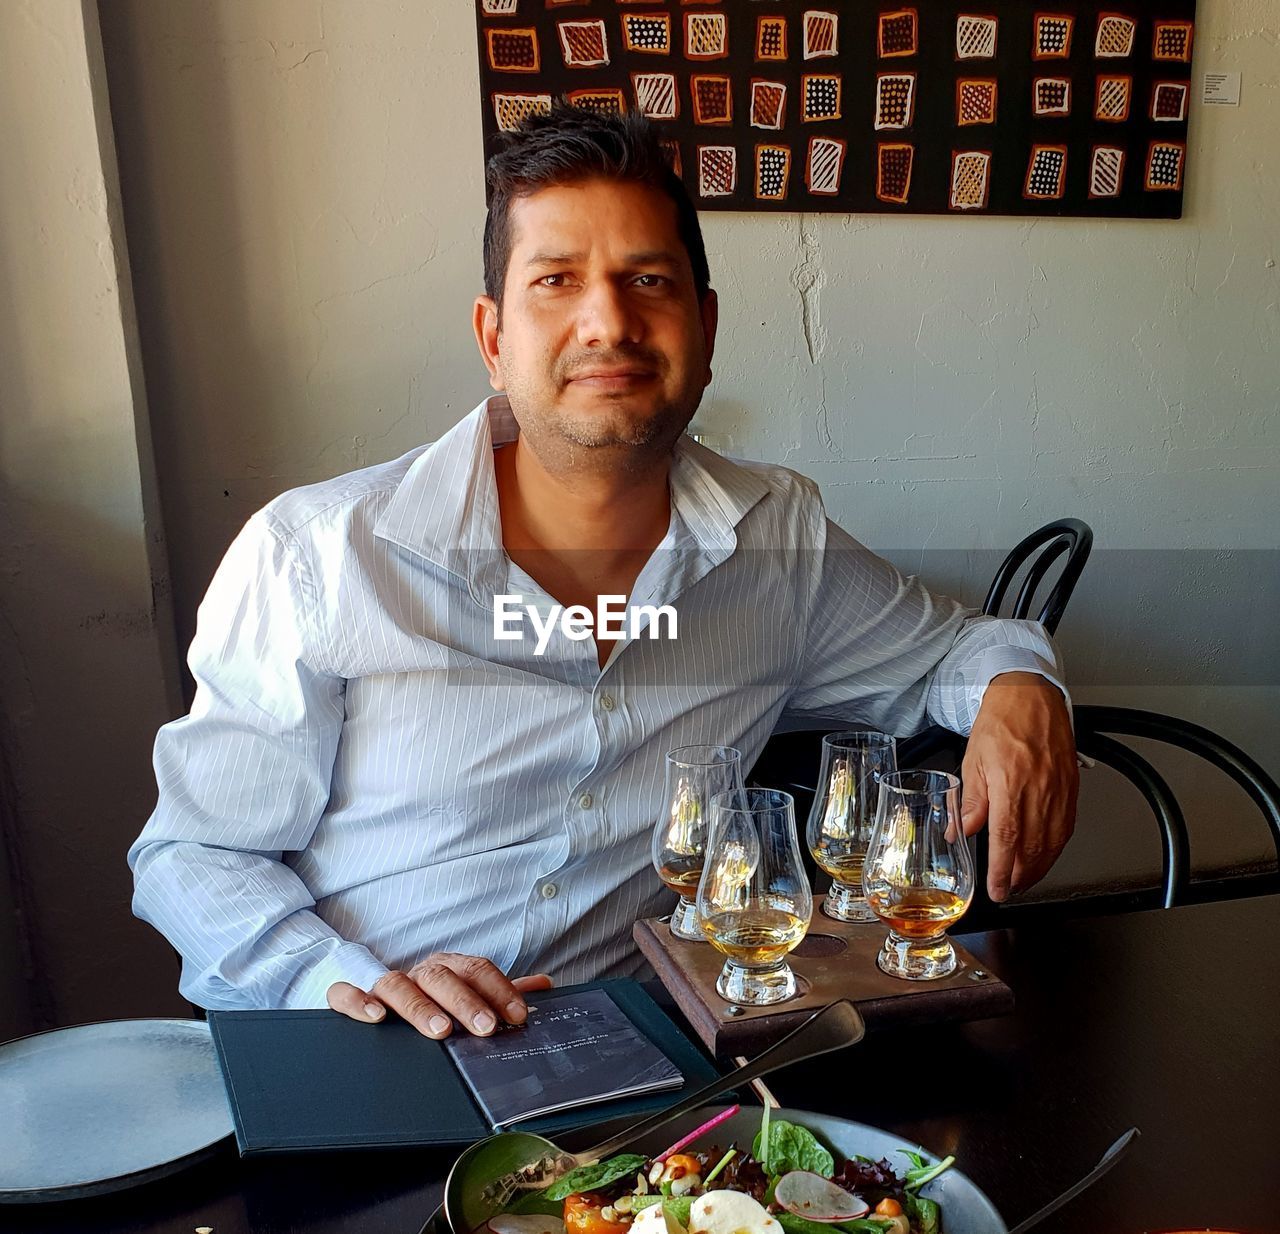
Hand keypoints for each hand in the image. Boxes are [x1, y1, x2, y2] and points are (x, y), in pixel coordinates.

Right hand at [327, 954, 552, 1038]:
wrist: (375, 988)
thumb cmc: (432, 997)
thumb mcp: (467, 993)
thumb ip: (500, 992)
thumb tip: (542, 985)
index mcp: (449, 968)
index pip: (477, 969)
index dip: (499, 990)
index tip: (516, 1015)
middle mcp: (419, 972)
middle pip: (442, 977)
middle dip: (466, 1002)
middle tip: (485, 1027)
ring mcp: (385, 984)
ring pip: (399, 984)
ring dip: (421, 1006)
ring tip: (440, 1030)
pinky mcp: (352, 996)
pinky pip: (346, 993)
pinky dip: (357, 1001)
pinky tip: (374, 1017)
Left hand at [960, 672, 1078, 901]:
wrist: (1032, 695)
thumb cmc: (1001, 721)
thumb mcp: (973, 760)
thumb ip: (969, 801)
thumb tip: (959, 831)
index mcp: (1010, 785)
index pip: (1007, 840)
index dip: (1003, 870)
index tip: (997, 889)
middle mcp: (1039, 791)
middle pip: (1033, 848)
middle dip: (1020, 877)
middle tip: (1008, 891)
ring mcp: (1059, 791)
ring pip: (1053, 842)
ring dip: (1039, 868)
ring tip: (1025, 880)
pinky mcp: (1072, 788)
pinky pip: (1067, 827)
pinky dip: (1056, 848)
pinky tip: (1046, 855)